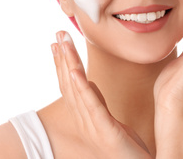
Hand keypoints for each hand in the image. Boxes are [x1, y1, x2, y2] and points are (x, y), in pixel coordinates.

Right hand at [51, 32, 151, 158]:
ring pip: (76, 90)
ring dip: (68, 65)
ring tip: (62, 43)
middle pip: (69, 84)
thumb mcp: (110, 122)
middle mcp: (85, 119)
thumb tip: (89, 82)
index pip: (70, 85)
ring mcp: (93, 125)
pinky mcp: (105, 131)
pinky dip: (81, 88)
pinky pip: (91, 105)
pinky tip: (75, 72)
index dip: (62, 63)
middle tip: (58, 34)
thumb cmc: (126, 149)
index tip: (56, 43)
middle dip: (62, 58)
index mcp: (87, 116)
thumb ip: (97, 102)